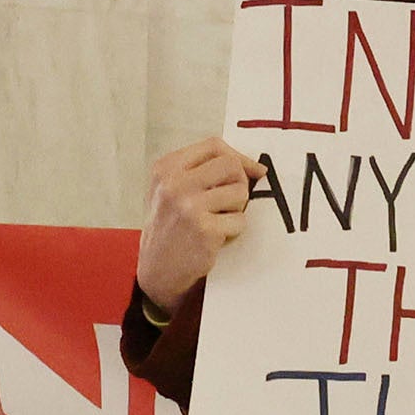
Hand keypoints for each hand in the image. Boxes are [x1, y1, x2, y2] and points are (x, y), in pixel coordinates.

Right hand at [133, 137, 254, 314]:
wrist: (158, 269)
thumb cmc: (173, 226)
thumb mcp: (173, 189)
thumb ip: (204, 171)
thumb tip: (256, 167)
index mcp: (166, 168)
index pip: (213, 145)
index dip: (238, 156)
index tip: (251, 171)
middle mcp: (174, 184)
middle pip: (230, 165)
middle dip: (239, 183)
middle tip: (232, 202)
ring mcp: (189, 207)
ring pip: (240, 192)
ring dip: (237, 209)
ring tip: (218, 220)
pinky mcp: (204, 230)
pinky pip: (240, 220)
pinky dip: (234, 231)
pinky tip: (216, 238)